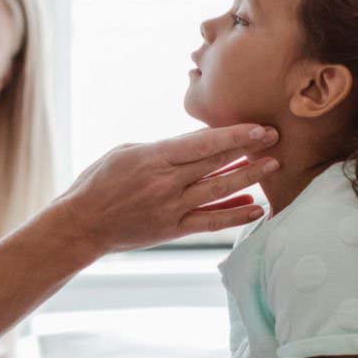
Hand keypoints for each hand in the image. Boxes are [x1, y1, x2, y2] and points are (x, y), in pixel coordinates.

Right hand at [54, 124, 276, 255]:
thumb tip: (196, 144)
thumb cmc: (98, 182)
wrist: (81, 224)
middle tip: (276, 138)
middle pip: (217, 163)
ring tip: (272, 167)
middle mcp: (166, 183)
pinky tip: (256, 208)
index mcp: (154, 157)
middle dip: (250, 150)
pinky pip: (210, 222)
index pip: (203, 143)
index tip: (259, 127)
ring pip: (219, 191)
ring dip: (249, 178)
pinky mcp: (172, 230)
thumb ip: (163, 149)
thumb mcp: (126, 152)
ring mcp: (171, 208)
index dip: (235, 135)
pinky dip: (235, 216)